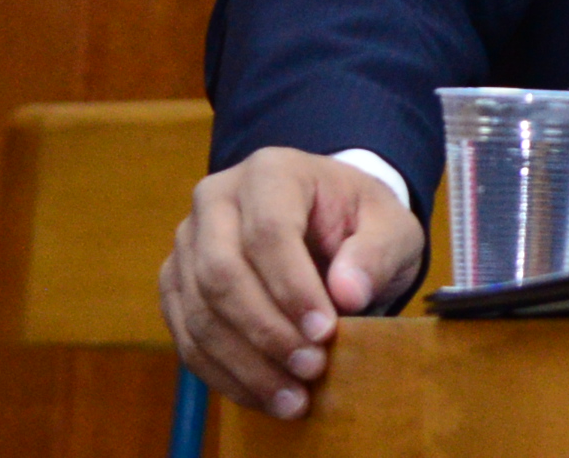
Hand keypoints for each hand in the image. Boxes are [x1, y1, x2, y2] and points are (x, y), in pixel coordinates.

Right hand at [158, 148, 427, 418]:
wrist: (327, 223)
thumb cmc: (360, 221)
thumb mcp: (391, 226)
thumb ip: (377, 252)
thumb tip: (347, 293)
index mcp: (271, 172)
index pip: (269, 232)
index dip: (293, 288)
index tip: (326, 332)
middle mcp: (216, 200)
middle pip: (221, 273)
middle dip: (266, 331)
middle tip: (310, 368)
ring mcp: (188, 243)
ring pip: (199, 312)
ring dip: (244, 363)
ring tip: (293, 396)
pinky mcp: (176, 284)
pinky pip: (187, 336)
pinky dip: (224, 373)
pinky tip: (264, 395)